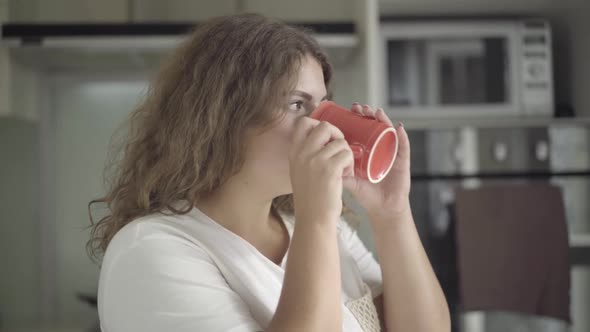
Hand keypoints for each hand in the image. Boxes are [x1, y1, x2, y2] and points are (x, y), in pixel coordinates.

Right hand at [289, 117, 354, 224]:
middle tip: (339, 149)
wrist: (313, 219)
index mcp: (294, 152)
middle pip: (324, 126)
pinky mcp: (330, 169)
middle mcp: (302, 153)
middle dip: (337, 134)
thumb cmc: (310, 198)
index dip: (318, 124)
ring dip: (346, 153)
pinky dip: (350, 163)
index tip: (326, 137)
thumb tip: (321, 140)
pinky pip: (347, 154)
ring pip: (340, 142)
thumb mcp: (299, 172)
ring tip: (343, 168)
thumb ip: (305, 155)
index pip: (303, 122)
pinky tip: (345, 174)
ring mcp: (315, 160)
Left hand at [343, 103, 411, 222]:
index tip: (349, 110)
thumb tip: (321, 161)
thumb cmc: (367, 195)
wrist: (383, 209)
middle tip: (359, 108)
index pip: (363, 128)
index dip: (357, 118)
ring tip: (375, 112)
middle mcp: (380, 148)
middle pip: (375, 126)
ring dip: (383, 119)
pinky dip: (402, 136)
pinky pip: (404, 146)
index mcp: (368, 150)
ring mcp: (392, 153)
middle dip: (368, 114)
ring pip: (389, 131)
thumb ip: (337, 171)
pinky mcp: (402, 161)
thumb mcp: (349, 180)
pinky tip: (398, 128)